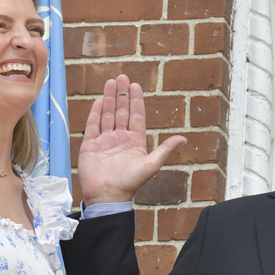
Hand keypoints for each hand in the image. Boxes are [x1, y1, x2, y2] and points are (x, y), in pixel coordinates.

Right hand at [78, 75, 185, 202]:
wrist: (108, 196)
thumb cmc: (130, 183)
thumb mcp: (151, 165)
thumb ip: (165, 150)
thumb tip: (183, 138)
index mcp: (135, 142)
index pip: (136, 116)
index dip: (136, 101)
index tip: (135, 86)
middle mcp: (120, 139)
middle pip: (121, 112)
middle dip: (121, 94)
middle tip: (122, 77)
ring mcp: (105, 141)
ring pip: (107, 115)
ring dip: (108, 99)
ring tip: (110, 83)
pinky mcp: (90, 146)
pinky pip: (93, 126)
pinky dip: (95, 113)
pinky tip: (98, 101)